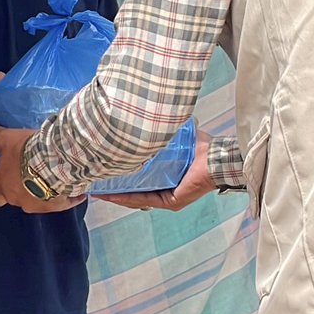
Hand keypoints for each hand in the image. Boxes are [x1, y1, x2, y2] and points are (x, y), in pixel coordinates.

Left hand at [0, 121, 85, 213]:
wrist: (53, 159)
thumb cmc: (28, 150)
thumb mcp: (5, 138)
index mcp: (2, 185)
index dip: (0, 184)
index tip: (8, 174)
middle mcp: (16, 199)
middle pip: (15, 200)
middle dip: (20, 192)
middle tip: (29, 179)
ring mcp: (36, 205)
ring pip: (39, 202)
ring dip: (44, 192)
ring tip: (54, 179)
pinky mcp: (56, 206)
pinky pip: (63, 204)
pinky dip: (68, 198)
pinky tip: (78, 192)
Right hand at [94, 131, 216, 212]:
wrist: (216, 157)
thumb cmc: (201, 147)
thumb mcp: (177, 137)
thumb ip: (165, 130)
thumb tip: (152, 112)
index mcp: (168, 176)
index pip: (141, 179)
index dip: (123, 177)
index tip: (107, 170)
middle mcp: (166, 189)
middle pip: (135, 191)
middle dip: (115, 188)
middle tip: (97, 184)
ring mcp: (168, 197)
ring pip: (136, 198)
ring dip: (117, 195)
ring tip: (99, 191)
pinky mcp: (171, 201)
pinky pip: (145, 200)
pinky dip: (128, 197)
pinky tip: (113, 195)